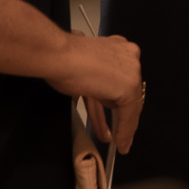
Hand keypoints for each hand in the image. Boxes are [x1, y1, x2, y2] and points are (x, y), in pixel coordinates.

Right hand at [46, 32, 143, 153]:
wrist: (58, 56)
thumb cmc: (63, 58)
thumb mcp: (85, 66)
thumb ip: (97, 78)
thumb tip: (99, 94)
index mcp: (120, 48)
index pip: (125, 80)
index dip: (121, 99)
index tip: (119, 111)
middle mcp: (128, 58)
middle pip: (128, 93)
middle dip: (123, 115)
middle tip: (121, 131)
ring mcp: (129, 72)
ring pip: (128, 105)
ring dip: (123, 127)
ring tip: (120, 141)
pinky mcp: (127, 88)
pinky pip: (127, 115)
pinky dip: (123, 130)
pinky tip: (120, 140)